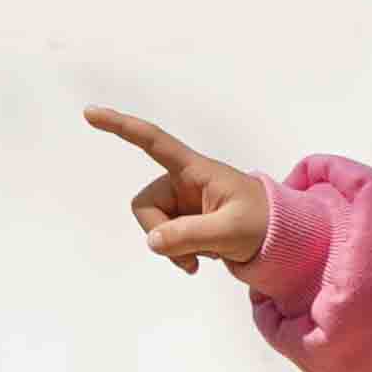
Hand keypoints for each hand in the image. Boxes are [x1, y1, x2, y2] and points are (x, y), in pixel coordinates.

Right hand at [85, 106, 271, 271]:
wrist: (282, 239)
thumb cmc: (264, 223)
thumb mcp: (232, 231)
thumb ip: (192, 235)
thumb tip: (152, 242)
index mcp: (195, 170)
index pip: (153, 142)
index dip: (121, 126)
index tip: (90, 113)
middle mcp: (182, 183)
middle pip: (145, 206)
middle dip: (161, 233)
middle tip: (195, 255)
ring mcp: (182, 204)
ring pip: (153, 228)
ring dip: (175, 248)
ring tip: (208, 255)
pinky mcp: (184, 223)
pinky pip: (165, 241)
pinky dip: (181, 255)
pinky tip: (205, 257)